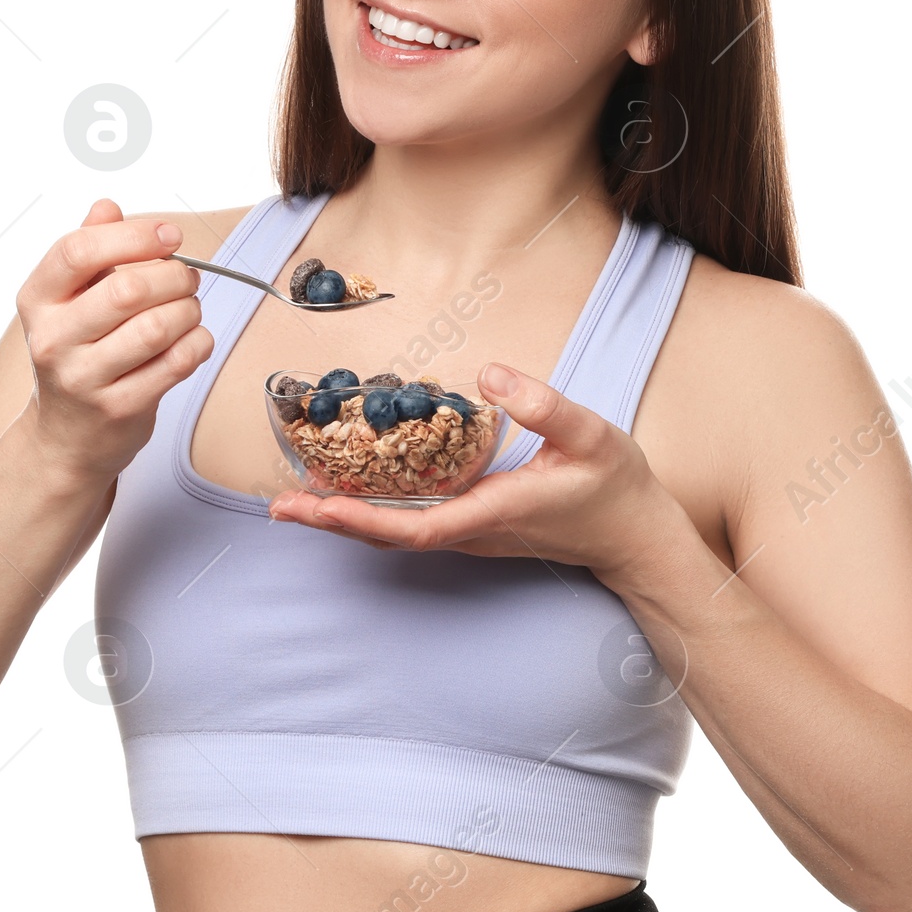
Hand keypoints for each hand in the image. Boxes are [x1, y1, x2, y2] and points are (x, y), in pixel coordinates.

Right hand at [16, 199, 212, 484]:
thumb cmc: (77, 355)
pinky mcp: (119, 409)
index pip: (77, 250)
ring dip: (188, 311)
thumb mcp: (69, 300)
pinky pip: (175, 364)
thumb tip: (108, 207)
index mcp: (37, 300)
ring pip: (156, 328)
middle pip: (126, 289)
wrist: (65, 438)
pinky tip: (193, 339)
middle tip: (187, 279)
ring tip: (189, 309)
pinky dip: (197, 344)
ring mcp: (83, 379)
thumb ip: (90, 251)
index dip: (133, 236)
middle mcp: (52, 339)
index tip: (170, 235)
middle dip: (172, 276)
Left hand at [267, 362, 683, 587]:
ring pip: (394, 534)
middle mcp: (473, 531)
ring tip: (292, 502)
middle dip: (332, 522)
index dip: (364, 518)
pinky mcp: (471, 526)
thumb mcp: (592, 435)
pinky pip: (409, 525)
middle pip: (389, 536)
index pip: (417, 525)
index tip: (319, 506)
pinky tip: (342, 496)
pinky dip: (367, 514)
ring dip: (343, 520)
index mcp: (494, 511)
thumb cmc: (615, 487)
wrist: (634, 536)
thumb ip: (546, 405)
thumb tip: (491, 375)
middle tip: (278, 506)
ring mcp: (470, 534)